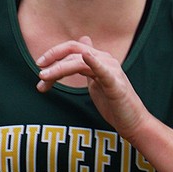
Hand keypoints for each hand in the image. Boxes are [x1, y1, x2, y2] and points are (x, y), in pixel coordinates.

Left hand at [35, 37, 150, 139]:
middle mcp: (105, 60)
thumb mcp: (96, 81)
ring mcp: (111, 71)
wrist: (133, 122)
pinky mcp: (115, 84)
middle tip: (39, 73)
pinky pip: (103, 71)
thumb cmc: (114, 104)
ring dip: (59, 68)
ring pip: (80, 61)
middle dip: (53, 58)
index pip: (72, 48)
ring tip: (44, 77)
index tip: (40, 67)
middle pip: (74, 50)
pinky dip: (94, 63)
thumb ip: (86, 66)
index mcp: (99, 59)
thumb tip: (82, 49)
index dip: (54, 54)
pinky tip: (86, 57)